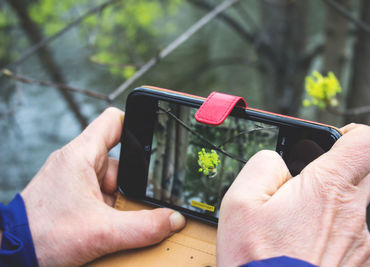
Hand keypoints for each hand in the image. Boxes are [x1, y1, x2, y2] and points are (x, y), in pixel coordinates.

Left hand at [21, 108, 185, 265]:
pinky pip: (103, 194)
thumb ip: (142, 227)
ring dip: (123, 199)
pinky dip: (112, 208)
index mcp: (81, 155)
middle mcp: (78, 163)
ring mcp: (75, 180)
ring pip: (114, 181)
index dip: (137, 123)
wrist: (11, 254)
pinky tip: (112, 225)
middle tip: (143, 199)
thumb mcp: (101, 232)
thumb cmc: (41, 235)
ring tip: (121, 218)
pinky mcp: (73, 196)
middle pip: (121, 159)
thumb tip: (172, 220)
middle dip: (135, 180)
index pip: (114, 121)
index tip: (156, 137)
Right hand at [217, 124, 369, 265]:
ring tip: (293, 226)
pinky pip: (348, 236)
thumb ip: (263, 164)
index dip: (352, 134)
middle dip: (333, 173)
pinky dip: (329, 235)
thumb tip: (277, 161)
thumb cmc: (257, 261)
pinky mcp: (357, 264)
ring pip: (351, 208)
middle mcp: (352, 213)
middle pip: (361, 174)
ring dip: (327, 208)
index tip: (335, 141)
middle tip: (302, 185)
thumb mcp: (240, 201)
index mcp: (327, 188)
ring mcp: (358, 242)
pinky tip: (302, 247)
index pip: (368, 142)